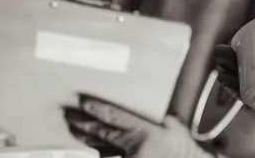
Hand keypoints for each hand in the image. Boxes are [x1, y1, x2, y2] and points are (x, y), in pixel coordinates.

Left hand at [64, 95, 207, 157]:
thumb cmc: (184, 149)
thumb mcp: (176, 127)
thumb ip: (163, 119)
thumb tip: (157, 112)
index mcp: (145, 132)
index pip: (115, 117)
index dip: (97, 110)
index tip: (83, 103)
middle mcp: (134, 147)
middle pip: (102, 134)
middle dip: (84, 126)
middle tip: (70, 118)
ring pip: (103, 151)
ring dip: (91, 142)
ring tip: (80, 134)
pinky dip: (104, 154)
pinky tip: (98, 150)